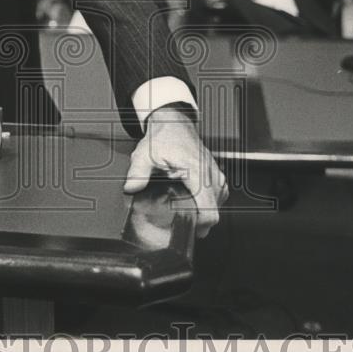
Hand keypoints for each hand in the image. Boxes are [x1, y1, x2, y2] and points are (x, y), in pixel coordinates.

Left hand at [122, 107, 227, 237]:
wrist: (173, 121)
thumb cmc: (163, 136)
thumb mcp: (144, 155)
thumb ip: (137, 173)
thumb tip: (131, 189)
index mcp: (196, 171)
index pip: (209, 209)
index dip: (200, 225)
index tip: (188, 229)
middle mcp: (209, 172)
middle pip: (216, 209)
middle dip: (202, 221)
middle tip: (185, 225)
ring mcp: (214, 170)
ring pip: (220, 200)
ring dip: (208, 210)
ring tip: (192, 216)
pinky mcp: (215, 170)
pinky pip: (220, 191)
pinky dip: (212, 200)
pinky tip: (200, 202)